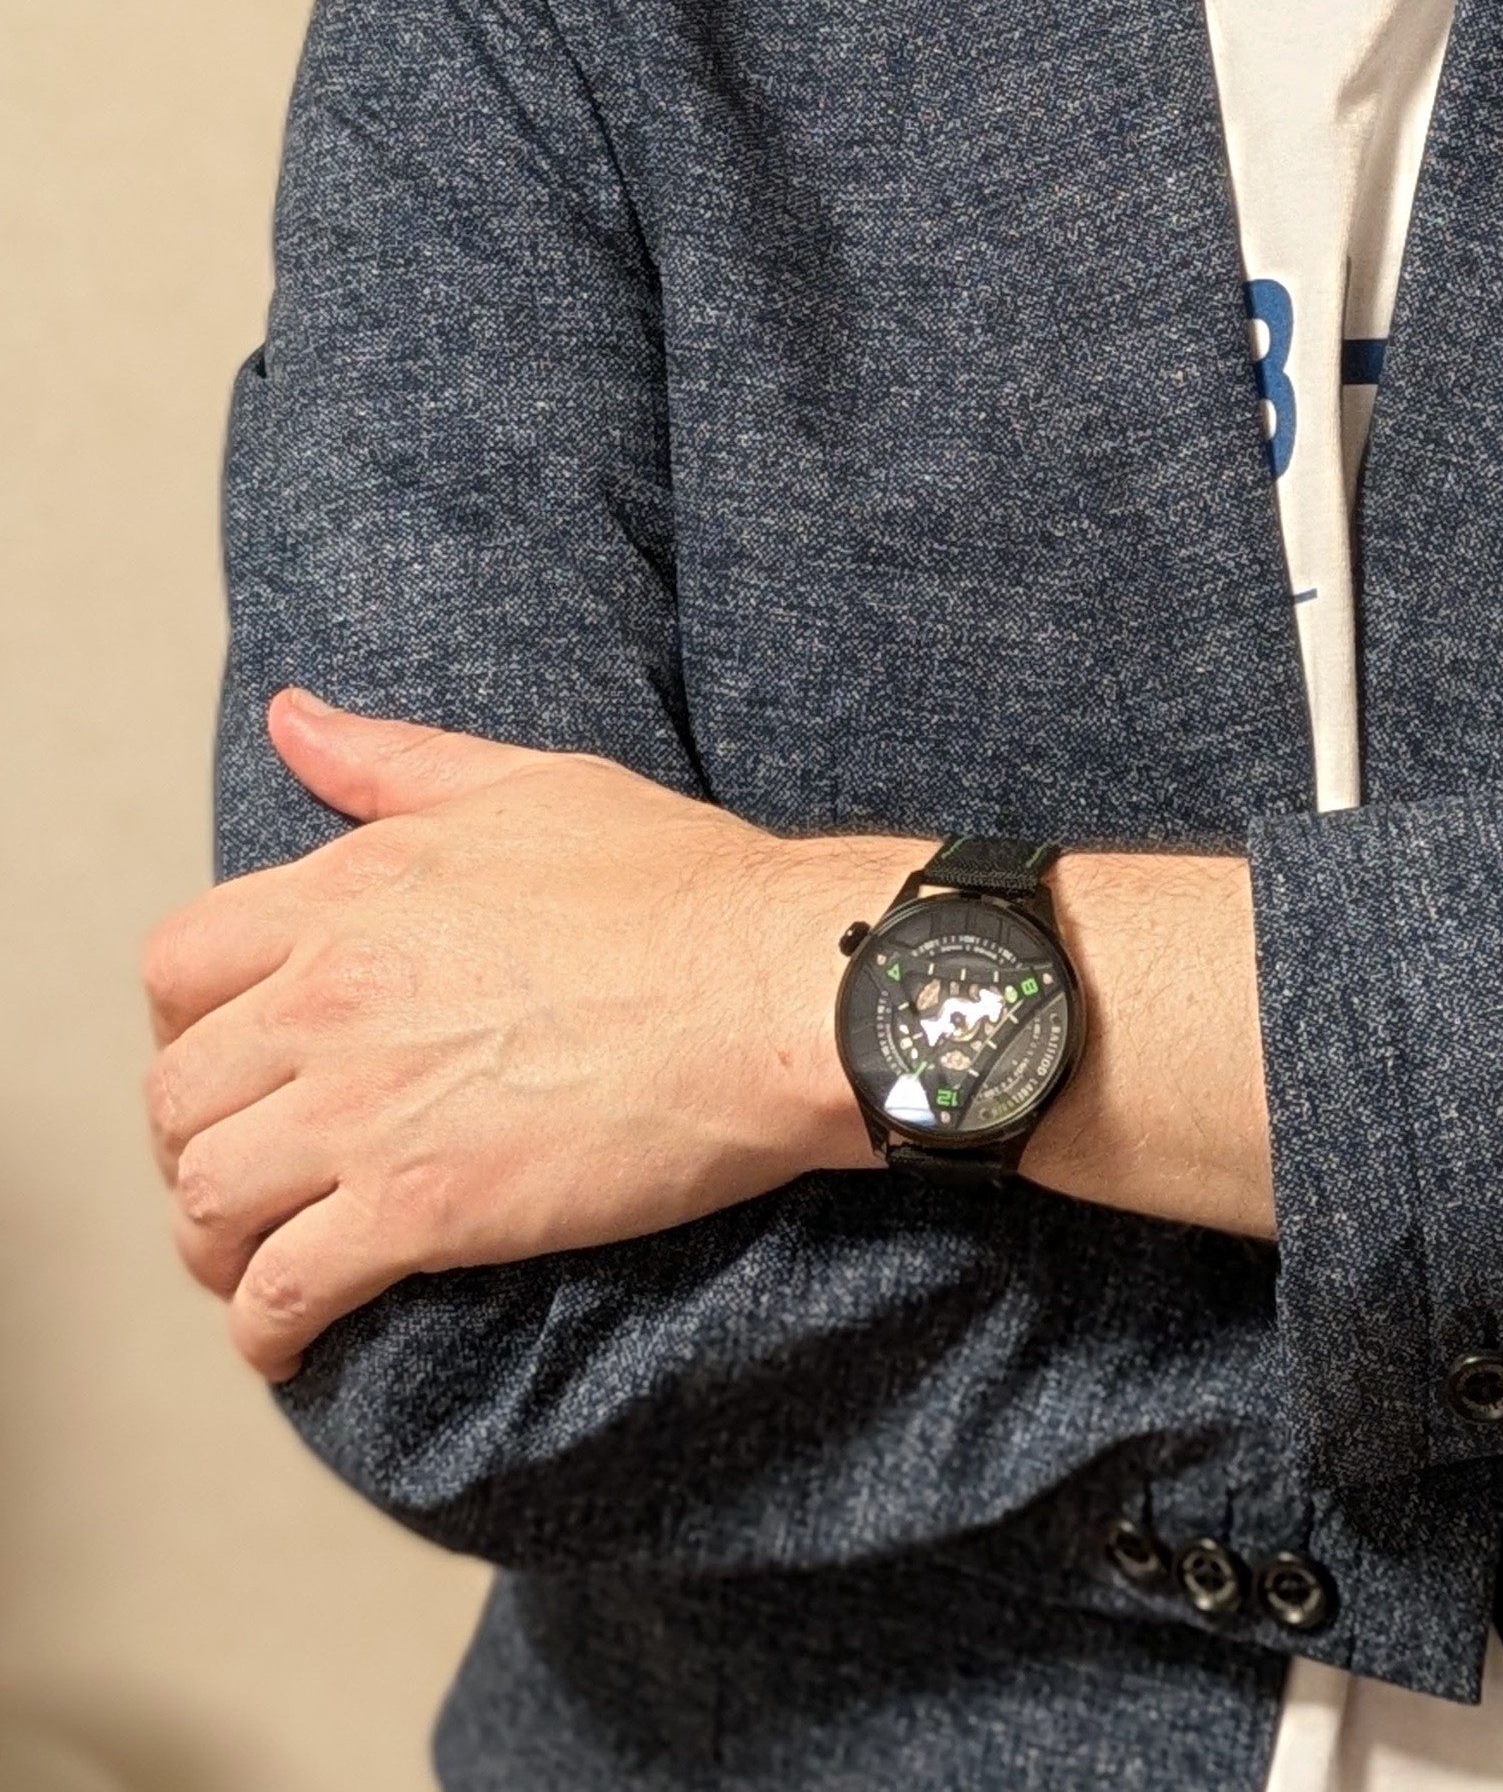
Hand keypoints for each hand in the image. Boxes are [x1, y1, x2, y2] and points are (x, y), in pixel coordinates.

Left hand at [144, 693, 1275, 1379]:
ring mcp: (364, 1109)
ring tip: (258, 1259)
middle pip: (176, 1097)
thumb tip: (290, 716)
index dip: (189, 1024)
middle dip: (198, 1142)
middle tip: (252, 1167)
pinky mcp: (418, 1211)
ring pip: (206, 1200)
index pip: (177, 966)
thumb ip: (391, 760)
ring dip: (218, 1243)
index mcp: (349, 892)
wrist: (776, 986)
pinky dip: (267, 1329)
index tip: (234, 1055)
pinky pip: (280, 1294)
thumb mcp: (530, 785)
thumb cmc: (682, 885)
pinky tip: (291, 1337)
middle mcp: (331, 997)